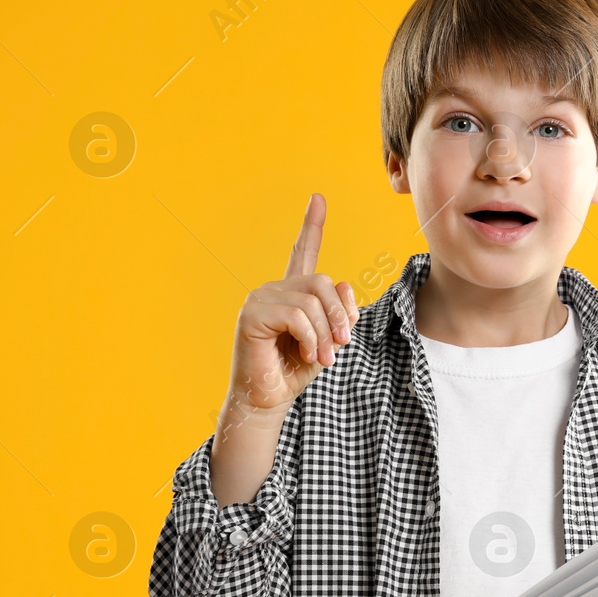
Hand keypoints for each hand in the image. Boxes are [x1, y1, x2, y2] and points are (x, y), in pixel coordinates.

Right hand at [226, 193, 359, 418]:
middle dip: (340, 316)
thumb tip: (346, 285)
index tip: (318, 198)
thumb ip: (342, 311)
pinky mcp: (251, 314)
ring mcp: (260, 299)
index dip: (311, 225)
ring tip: (324, 357)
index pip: (302, 253)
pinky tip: (310, 355)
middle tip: (342, 345)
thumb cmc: (296, 370)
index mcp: (293, 293)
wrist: (269, 398)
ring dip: (327, 333)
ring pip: (312, 301)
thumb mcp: (331, 338)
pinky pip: (297, 315)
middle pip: (323, 282)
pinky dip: (312, 338)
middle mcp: (273, 289)